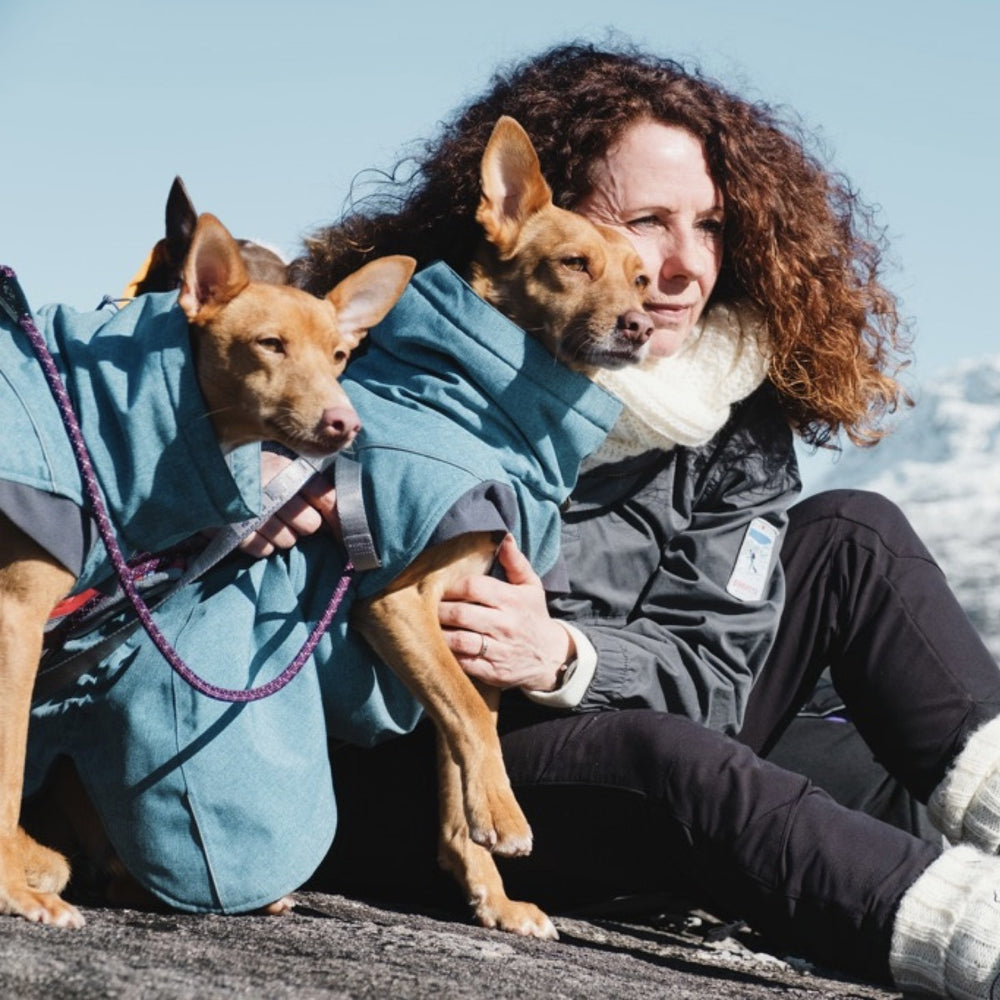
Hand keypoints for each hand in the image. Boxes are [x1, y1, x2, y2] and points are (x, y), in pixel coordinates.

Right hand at [238, 450, 341, 557]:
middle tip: (287, 516)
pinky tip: (254, 530)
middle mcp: (272, 486)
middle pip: (311, 524)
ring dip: (282, 536)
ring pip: (289, 540)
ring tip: (268, 521)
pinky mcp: (234, 529)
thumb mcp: (282, 468)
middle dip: (302, 525)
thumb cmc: (254, 474)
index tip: (338, 527)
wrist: (205, 475)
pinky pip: (264, 550)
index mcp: (287, 468)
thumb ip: (312, 487)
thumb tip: (338, 519)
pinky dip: (262, 544)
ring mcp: (253, 509)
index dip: (334, 515)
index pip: (325, 496)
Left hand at [438, 534, 573, 691]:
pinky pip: (464, 663)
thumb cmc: (533, 616)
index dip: (452, 587)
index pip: (473, 587)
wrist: (551, 657)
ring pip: (458, 640)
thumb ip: (515, 562)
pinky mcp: (493, 672)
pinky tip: (441, 648)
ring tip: (429, 627)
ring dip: (439, 633)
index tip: (441, 588)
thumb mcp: (531, 587)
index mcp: (511, 600)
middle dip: (438, 610)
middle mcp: (505, 625)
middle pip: (460, 614)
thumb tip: (503, 537)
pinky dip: (449, 656)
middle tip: (426, 608)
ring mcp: (498, 650)